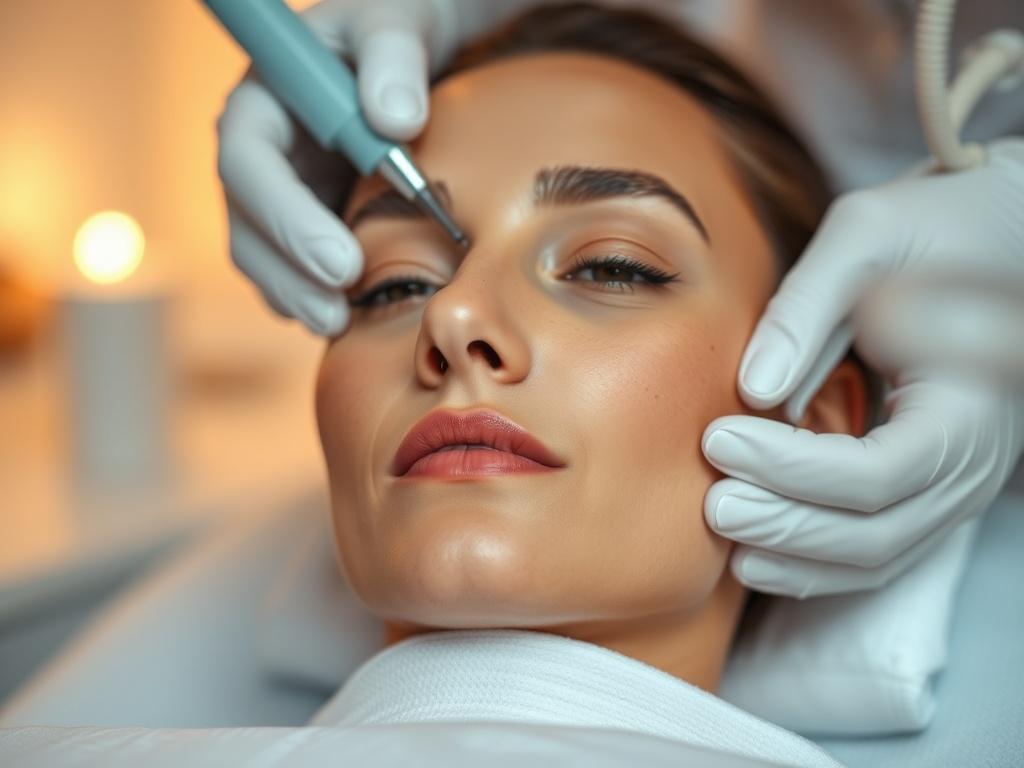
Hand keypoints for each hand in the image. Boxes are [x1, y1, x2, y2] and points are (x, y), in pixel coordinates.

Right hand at [215, 0, 530, 333]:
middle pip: (248, 226)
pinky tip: (348, 320)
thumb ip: (394, 58)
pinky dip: (315, 295)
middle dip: (288, 275)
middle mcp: (259, 157)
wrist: (401, 60)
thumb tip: (396, 120)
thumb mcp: (392, 23)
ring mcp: (278, 196)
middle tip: (337, 311)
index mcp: (261, 104)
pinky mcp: (303, 224)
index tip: (340, 260)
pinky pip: (295, 270)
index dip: (286, 218)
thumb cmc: (389, 30)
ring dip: (296, 296)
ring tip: (340, 325)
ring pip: (264, 259)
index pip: (248, 164)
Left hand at [702, 139, 1023, 596]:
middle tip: (711, 501)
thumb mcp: (865, 238)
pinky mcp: (929, 492)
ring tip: (723, 527)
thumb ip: (804, 309)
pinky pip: (876, 553)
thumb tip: (753, 389)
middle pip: (876, 532)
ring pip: (875, 557)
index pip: (877, 472)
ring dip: (794, 554)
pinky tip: (754, 554)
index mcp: (969, 403)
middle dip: (785, 523)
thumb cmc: (932, 229)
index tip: (718, 437)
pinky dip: (815, 563)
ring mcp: (957, 487)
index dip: (790, 467)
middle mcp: (975, 462)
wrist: (995, 237)